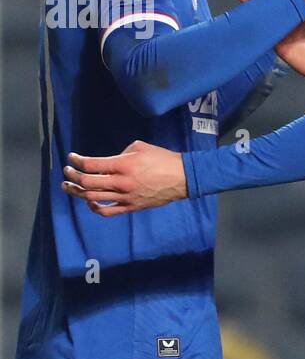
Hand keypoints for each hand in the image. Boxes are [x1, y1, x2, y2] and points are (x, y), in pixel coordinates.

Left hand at [62, 141, 186, 215]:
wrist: (182, 178)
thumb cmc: (163, 159)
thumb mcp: (140, 147)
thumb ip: (121, 153)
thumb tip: (110, 161)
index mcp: (123, 165)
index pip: (91, 165)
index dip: (77, 161)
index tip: (72, 157)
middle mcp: (121, 182)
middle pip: (87, 183)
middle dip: (73, 176)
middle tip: (67, 171)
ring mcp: (125, 197)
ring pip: (93, 198)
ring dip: (77, 192)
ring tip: (69, 186)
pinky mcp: (131, 207)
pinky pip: (107, 211)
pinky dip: (94, 208)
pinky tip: (89, 202)